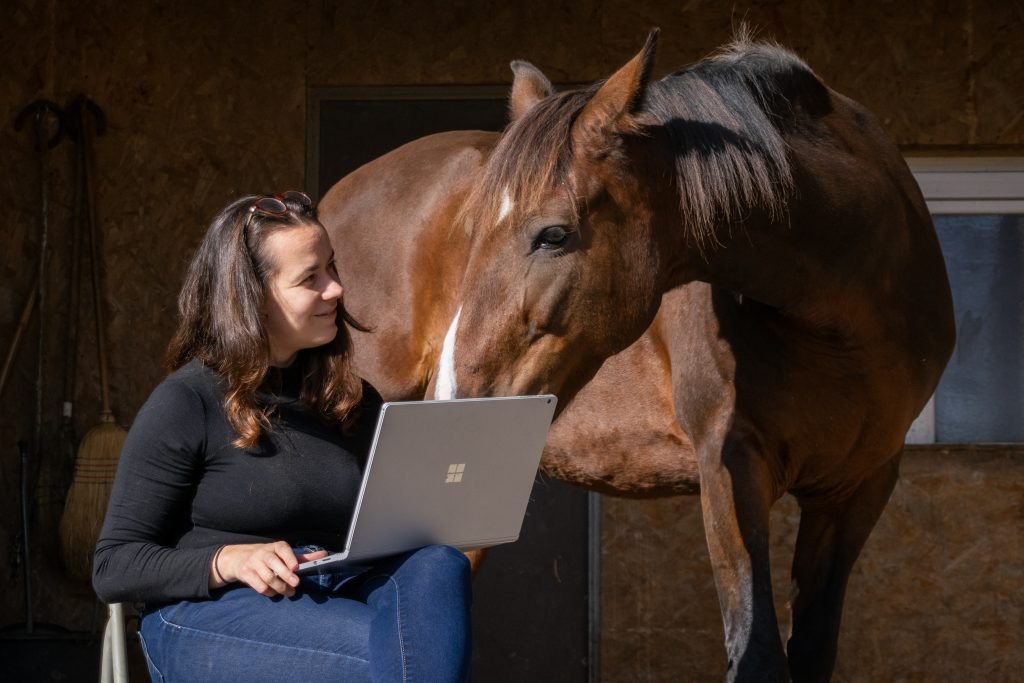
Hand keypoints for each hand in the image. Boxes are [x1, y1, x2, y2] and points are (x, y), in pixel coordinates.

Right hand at [211, 542, 328, 596]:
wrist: (240, 558)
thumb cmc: (269, 557)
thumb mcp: (285, 555)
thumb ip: (303, 558)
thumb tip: (325, 554)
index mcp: (276, 546)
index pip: (283, 549)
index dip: (289, 558)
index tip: (296, 568)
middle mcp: (263, 552)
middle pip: (273, 563)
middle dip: (285, 575)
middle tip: (295, 585)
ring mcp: (253, 563)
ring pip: (267, 577)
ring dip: (279, 587)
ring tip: (289, 592)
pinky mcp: (246, 574)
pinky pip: (259, 586)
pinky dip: (269, 592)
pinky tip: (275, 593)